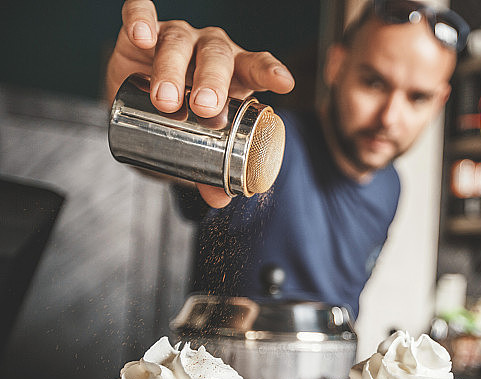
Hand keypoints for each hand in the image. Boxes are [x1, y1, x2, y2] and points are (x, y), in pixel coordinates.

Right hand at [106, 0, 294, 207]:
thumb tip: (220, 200)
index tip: (284, 83)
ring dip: (172, 69)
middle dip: (213, 81)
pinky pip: (139, 14)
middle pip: (217, 56)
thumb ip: (213, 171)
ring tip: (166, 100)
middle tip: (205, 108)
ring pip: (178, 42)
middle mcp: (210, 50)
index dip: (270, 72)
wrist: (140, 103)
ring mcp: (178, 36)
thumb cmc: (184, 119)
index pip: (258, 66)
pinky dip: (140, 20)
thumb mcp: (200, 145)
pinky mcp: (141, 30)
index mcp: (236, 73)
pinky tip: (141, 36)